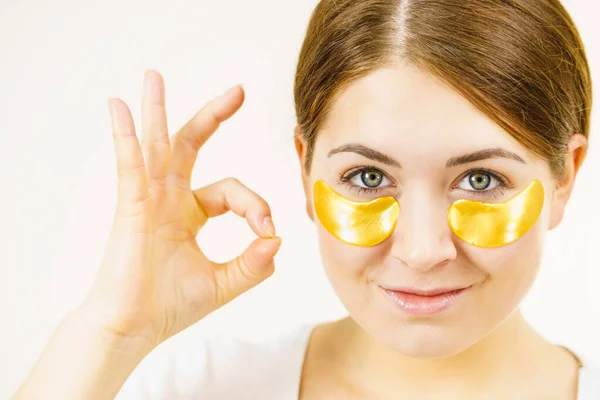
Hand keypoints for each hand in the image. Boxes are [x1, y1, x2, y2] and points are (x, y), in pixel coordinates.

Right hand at [82, 70, 280, 348]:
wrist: (133, 329)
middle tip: (238, 91)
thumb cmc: (170, 307)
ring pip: (156, 146)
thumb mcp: (224, 283)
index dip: (255, 204)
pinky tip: (119, 108)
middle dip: (213, 116)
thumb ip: (253, 265)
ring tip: (153, 76)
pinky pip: (129, 166)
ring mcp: (148, 200)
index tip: (267, 230)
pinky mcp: (131, 208)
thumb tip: (277, 241)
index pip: (232, 190)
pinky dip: (125, 137)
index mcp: (190, 214)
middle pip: (190, 146)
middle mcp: (169, 199)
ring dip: (158, 110)